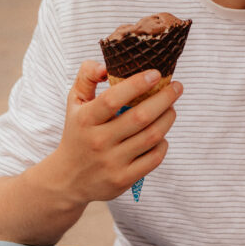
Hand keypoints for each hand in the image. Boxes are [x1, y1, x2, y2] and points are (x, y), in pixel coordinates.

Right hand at [48, 60, 180, 204]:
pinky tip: (162, 134)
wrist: (68, 179)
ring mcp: (111, 162)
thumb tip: (105, 66)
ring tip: (171, 107)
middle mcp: (98, 141)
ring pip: (152, 136)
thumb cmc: (78, 132)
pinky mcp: (123, 179)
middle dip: (165, 98)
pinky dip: (163, 143)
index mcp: (85, 120)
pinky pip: (154, 158)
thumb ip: (87, 76)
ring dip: (168, 118)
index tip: (155, 73)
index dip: (137, 84)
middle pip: (141, 117)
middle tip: (177, 87)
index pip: (113, 99)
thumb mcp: (74, 103)